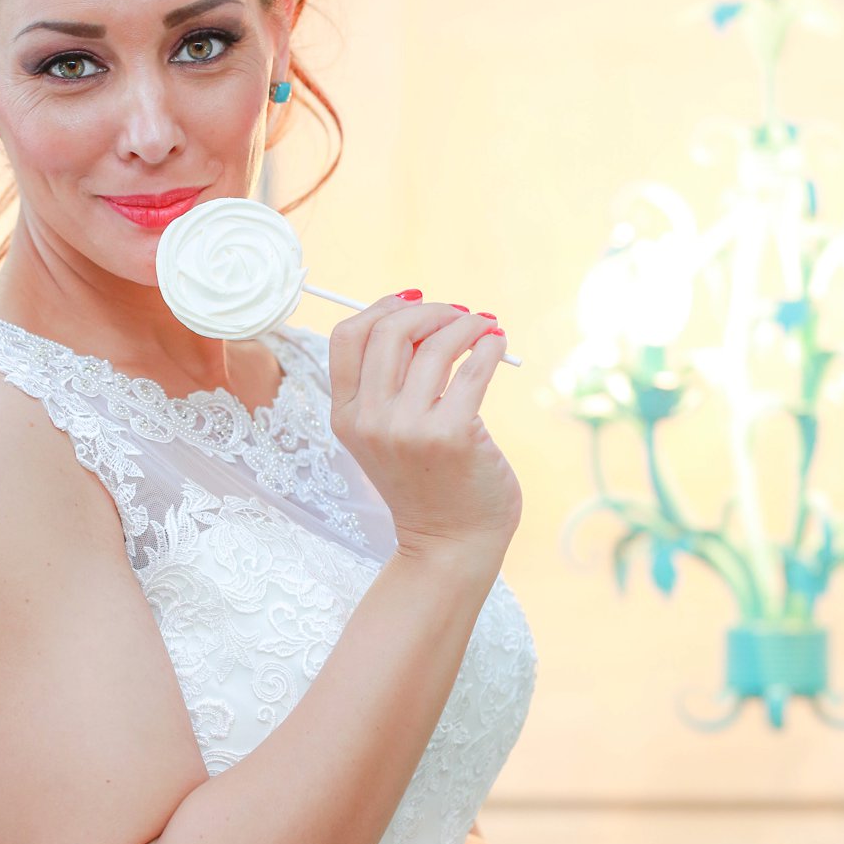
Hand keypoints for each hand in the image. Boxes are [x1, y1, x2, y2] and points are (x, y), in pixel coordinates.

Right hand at [328, 296, 522, 560]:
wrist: (450, 543)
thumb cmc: (425, 482)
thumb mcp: (384, 436)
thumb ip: (387, 386)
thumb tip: (418, 316)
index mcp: (345, 417)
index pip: (347, 337)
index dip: (381, 307)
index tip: (414, 300)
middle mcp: (369, 421)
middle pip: (389, 331)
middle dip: (430, 311)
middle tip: (458, 314)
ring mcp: (408, 429)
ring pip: (434, 345)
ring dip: (466, 324)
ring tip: (484, 328)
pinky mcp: (451, 435)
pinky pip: (473, 369)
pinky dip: (490, 346)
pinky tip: (497, 345)